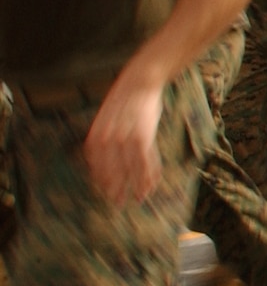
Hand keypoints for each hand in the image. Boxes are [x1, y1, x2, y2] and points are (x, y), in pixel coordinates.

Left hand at [84, 79, 164, 203]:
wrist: (140, 82)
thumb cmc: (125, 100)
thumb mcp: (107, 117)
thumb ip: (105, 135)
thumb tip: (106, 153)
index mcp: (95, 135)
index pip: (96, 165)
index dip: (102, 180)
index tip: (106, 192)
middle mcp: (107, 140)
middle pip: (111, 171)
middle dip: (116, 189)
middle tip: (118, 203)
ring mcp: (124, 139)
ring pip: (130, 170)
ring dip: (136, 186)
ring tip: (140, 198)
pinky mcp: (142, 138)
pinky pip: (146, 162)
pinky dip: (150, 174)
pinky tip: (152, 183)